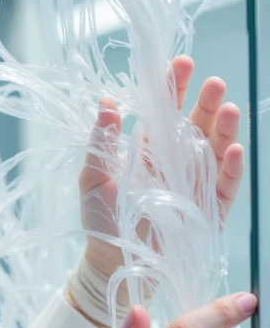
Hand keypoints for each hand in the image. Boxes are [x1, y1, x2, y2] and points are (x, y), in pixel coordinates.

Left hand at [79, 55, 244, 283]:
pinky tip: (232, 149)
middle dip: (205, 102)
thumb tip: (106, 100)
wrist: (112, 264)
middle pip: (196, 126)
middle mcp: (176, 162)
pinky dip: (230, 169)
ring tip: (228, 108)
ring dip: (223, 130)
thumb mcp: (94, 177)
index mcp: (149, 149)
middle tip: (213, 82)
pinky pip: (224, 187)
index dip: (174, 88)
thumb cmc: (101, 221)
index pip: (165, 112)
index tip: (180, 63)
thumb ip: (102, 141)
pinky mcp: (208, 211)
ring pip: (215, 151)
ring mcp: (195, 185)